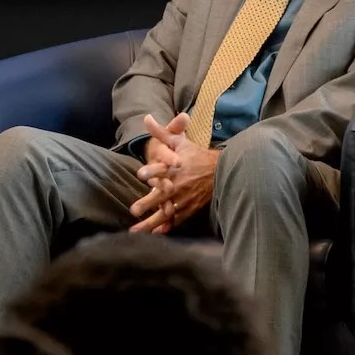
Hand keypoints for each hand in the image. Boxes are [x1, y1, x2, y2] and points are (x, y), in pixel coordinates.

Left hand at [129, 113, 217, 234]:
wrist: (220, 171)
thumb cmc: (195, 155)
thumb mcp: (178, 142)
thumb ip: (161, 132)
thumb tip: (146, 118)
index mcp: (175, 167)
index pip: (162, 168)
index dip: (152, 170)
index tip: (141, 174)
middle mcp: (179, 184)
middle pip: (162, 195)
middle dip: (148, 202)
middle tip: (133, 210)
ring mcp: (184, 199)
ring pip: (166, 212)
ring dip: (151, 222)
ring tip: (135, 231)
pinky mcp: (189, 209)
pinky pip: (177, 221)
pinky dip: (166, 228)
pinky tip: (154, 236)